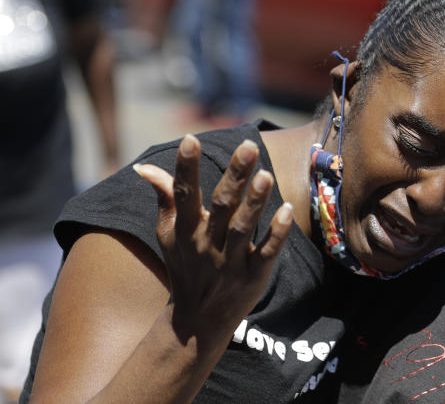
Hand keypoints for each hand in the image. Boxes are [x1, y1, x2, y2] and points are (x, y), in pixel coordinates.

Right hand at [133, 135, 292, 343]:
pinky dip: (276, 234)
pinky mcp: (253, 276)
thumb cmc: (186, 266)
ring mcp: (231, 261)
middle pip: (222, 205)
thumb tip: (144, 167)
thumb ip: (165, 197)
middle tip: (248, 146)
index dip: (185, 167)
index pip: (184, 194)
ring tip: (266, 175)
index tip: (190, 138)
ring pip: (243, 228)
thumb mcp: (169, 234)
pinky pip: (266, 253)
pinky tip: (287, 210)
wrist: (197, 321)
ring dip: (255, 202)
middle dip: (234, 175)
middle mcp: (207, 243)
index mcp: (186, 229)